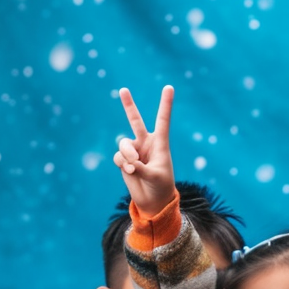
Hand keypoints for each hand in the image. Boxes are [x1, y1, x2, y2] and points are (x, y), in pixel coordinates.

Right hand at [113, 84, 175, 217]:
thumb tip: (128, 162)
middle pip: (135, 120)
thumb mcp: (156, 176)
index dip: (165, 104)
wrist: (153, 201)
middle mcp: (145, 144)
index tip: (169, 87)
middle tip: (123, 89)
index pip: (163, 120)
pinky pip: (118, 157)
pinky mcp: (124, 161)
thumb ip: (142, 167)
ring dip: (127, 154)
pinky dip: (123, 163)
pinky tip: (130, 170)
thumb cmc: (161, 186)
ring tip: (134, 165)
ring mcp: (134, 151)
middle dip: (128, 105)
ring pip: (124, 144)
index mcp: (160, 143)